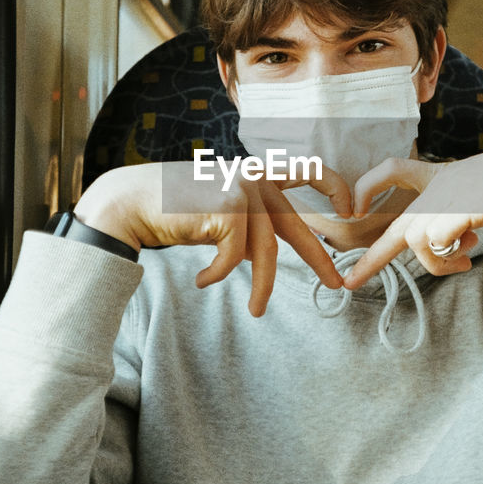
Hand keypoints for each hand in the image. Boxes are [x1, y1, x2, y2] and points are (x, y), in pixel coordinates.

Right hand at [74, 161, 346, 317]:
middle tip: (337, 285)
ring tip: (257, 312)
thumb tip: (264, 258)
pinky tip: (202, 279)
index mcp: (257, 173)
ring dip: (262, 287)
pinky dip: (219, 274)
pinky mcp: (228, 209)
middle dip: (320, 258)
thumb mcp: (220, 213)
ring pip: (265, 252)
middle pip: (297, 225)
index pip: (309, 172)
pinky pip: (235, 258)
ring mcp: (242, 191)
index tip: (350, 212)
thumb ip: (248, 226)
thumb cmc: (173, 209)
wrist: (132, 202)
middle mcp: (254, 177)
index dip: (334, 188)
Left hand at [342, 128, 482, 288]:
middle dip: (371, 259)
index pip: (393, 171)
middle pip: (395, 225)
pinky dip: (449, 259)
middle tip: (349, 283)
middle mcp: (439, 184)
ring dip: (438, 264)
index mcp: (442, 174)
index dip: (368, 187)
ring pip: (417, 243)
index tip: (354, 208)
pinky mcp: (461, 208)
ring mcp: (448, 196)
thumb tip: (456, 247)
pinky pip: (436, 246)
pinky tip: (470, 253)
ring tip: (465, 262)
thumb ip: (463, 214)